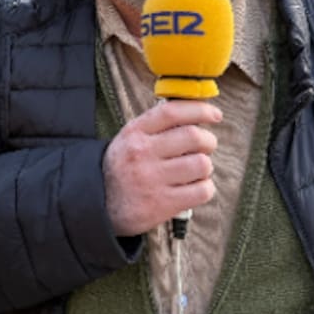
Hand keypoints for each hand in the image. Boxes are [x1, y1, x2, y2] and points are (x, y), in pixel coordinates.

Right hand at [103, 99, 221, 235]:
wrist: (99, 203)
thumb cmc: (122, 168)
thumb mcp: (129, 139)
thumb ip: (157, 126)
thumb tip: (196, 115)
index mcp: (135, 132)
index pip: (172, 112)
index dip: (199, 109)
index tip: (214, 114)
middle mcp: (142, 153)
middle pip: (194, 136)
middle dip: (208, 141)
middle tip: (206, 147)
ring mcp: (152, 179)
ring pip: (202, 164)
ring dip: (206, 167)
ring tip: (196, 170)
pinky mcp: (162, 204)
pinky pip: (202, 191)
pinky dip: (205, 188)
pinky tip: (194, 188)